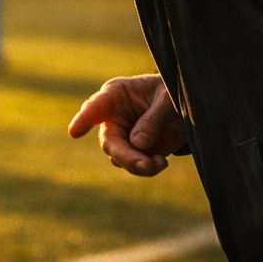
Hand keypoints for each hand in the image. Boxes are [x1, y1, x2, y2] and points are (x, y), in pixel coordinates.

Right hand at [68, 74, 186, 176]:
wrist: (188, 106)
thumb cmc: (172, 92)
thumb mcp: (167, 99)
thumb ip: (153, 119)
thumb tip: (138, 144)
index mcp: (116, 95)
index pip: (95, 107)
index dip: (84, 119)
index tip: (74, 132)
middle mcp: (113, 116)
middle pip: (109, 141)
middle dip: (126, 156)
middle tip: (145, 164)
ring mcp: (123, 135)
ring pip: (118, 157)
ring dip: (137, 164)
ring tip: (159, 162)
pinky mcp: (134, 151)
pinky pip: (132, 166)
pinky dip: (145, 169)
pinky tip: (161, 162)